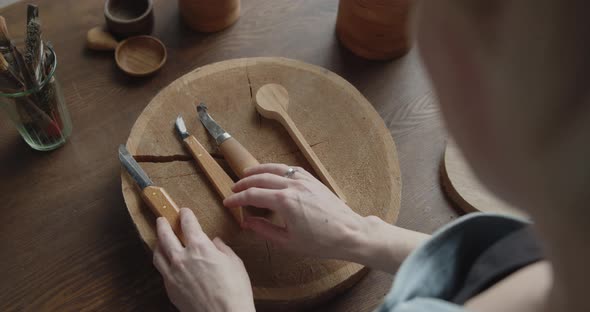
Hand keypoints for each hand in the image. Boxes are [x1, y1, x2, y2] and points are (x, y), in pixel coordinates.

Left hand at [153, 208, 254, 311]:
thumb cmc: (234, 290)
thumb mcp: (235, 263)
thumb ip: (223, 249)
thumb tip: (215, 242)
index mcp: (200, 247)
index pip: (188, 224)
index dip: (185, 215)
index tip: (184, 211)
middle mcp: (182, 258)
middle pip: (165, 235)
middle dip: (162, 225)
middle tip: (161, 219)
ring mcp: (173, 274)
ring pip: (158, 253)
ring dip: (158, 243)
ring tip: (159, 240)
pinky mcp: (170, 288)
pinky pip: (161, 270)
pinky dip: (161, 261)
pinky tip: (166, 262)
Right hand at [223, 163, 367, 259]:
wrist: (350, 233)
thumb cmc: (321, 242)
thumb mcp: (288, 242)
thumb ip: (264, 230)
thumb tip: (247, 222)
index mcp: (284, 201)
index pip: (252, 195)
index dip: (237, 199)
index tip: (228, 203)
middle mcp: (292, 186)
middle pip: (261, 178)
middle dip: (244, 183)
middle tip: (234, 189)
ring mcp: (304, 180)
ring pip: (275, 168)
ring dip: (258, 171)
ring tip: (247, 175)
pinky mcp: (313, 180)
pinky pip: (290, 169)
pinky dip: (277, 169)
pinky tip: (272, 173)